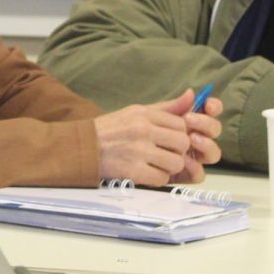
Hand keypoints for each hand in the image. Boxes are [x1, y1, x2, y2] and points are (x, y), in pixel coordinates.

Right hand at [94, 90, 221, 185]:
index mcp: (144, 114)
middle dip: (178, 152)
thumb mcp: (135, 112)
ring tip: (156, 165)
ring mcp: (138, 151)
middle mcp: (143, 130)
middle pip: (183, 143)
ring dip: (169, 168)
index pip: (182, 124)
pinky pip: (162, 178)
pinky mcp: (133, 171)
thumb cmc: (110, 130)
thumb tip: (192, 95)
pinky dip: (157, 179)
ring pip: (176, 163)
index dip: (179, 135)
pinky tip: (147, 173)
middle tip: (165, 154)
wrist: (81, 148)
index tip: (169, 141)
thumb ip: (165, 107)